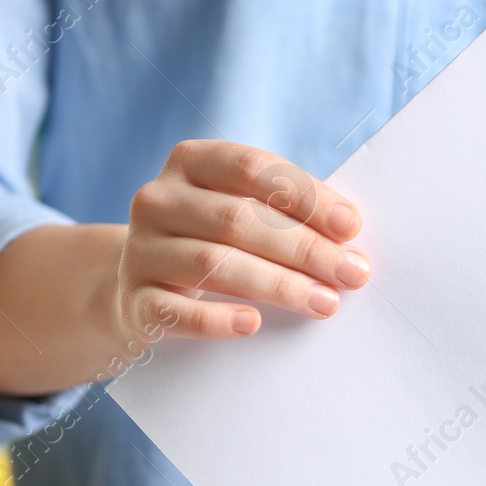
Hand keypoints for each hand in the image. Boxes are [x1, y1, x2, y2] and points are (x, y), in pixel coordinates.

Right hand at [119, 140, 369, 339]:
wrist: (138, 289)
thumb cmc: (212, 244)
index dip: (305, 195)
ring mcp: (140, 250)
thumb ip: (284, 215)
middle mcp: (158, 199)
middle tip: (352, 274)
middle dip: (304, 248)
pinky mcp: (133, 301)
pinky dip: (215, 318)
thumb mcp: (237, 213)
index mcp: (190, 162)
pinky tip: (252, 323)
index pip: (252, 167)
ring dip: (278, 284)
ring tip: (325, 303)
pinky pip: (175, 311)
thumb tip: (350, 243)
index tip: (351, 228)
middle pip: (237, 219)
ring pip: (213, 263)